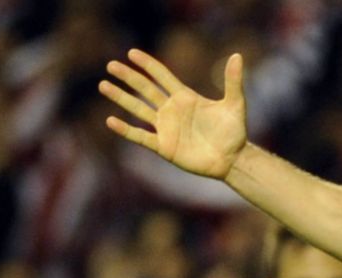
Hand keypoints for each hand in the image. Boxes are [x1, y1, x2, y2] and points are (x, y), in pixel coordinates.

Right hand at [99, 49, 247, 179]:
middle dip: (129, 77)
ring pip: (138, 109)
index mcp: (185, 97)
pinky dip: (126, 130)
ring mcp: (166, 128)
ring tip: (103, 85)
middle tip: (111, 65)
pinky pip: (140, 136)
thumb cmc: (234, 132)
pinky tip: (110, 120)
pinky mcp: (164, 146)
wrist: (233, 160)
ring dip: (121, 98)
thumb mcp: (235, 104)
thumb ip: (233, 81)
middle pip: (145, 89)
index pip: (162, 76)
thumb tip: (238, 55)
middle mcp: (172, 110)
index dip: (148, 65)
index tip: (132, 53)